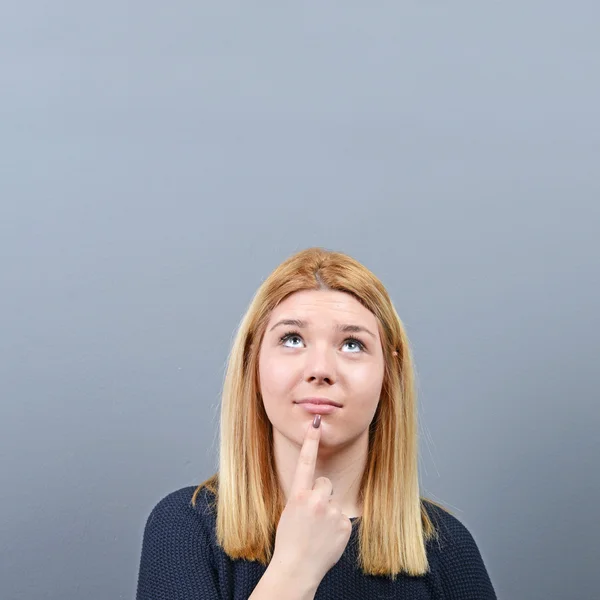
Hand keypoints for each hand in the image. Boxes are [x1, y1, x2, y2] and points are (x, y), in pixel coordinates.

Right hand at [270, 415, 352, 586]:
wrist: (297, 568)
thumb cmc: (290, 540)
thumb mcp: (290, 512)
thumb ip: (304, 497)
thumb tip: (319, 490)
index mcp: (298, 495)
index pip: (305, 462)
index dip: (311, 441)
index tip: (316, 423)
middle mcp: (316, 500)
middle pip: (325, 483)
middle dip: (321, 495)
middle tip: (312, 516)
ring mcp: (331, 512)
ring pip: (333, 502)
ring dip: (328, 513)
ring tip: (318, 531)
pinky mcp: (344, 524)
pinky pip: (342, 517)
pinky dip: (336, 527)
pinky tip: (326, 538)